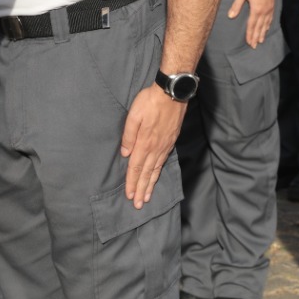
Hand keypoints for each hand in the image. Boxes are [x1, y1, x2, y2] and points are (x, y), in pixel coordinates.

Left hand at [119, 86, 184, 207]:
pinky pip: (163, 162)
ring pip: (156, 170)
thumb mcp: (134, 115)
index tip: (129, 196)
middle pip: (146, 173)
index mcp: (144, 142)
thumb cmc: (150, 101)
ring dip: (151, 185)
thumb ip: (128, 135)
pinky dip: (159, 173)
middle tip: (138, 205)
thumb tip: (125, 154)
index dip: (132, 182)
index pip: (136, 168)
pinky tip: (157, 176)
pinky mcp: (171, 141)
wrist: (172, 93)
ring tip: (148, 197)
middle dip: (141, 189)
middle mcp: (156, 148)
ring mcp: (165, 145)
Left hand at [227, 0, 276, 47]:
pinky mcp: (272, 6)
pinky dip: (268, 26)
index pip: (251, 25)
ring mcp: (269, 9)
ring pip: (265, 25)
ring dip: (262, 33)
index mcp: (256, 9)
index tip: (249, 43)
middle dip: (256, 37)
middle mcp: (263, 12)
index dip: (250, 35)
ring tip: (260, 41)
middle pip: (259, 27)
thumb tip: (230, 16)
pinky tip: (267, 28)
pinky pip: (270, 19)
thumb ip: (237, 5)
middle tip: (254, 46)